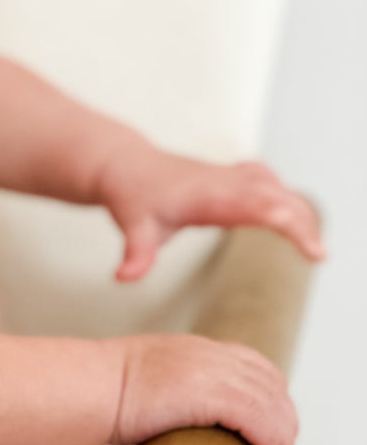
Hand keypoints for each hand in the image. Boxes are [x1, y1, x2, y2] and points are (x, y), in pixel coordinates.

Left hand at [96, 146, 326, 282]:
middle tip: (318, 255)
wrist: (126, 166)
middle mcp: (225, 182)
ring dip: (300, 212)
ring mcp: (230, 177)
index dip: (284, 221)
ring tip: (314, 247)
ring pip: (277, 189)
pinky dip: (287, 200)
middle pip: (277, 196)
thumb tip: (124, 278)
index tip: (306, 244)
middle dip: (302, 222)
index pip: (256, 205)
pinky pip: (269, 184)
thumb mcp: (132, 225)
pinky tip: (294, 218)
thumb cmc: (132, 197)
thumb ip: (136, 253)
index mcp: (208, 195)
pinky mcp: (231, 178)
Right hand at [111, 334, 297, 444]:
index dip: (270, 396)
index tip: (270, 426)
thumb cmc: (100, 395)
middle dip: (283, 419)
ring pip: (269, 401)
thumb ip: (169, 395)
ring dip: (282, 435)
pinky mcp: (208, 393)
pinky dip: (270, 436)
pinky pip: (257, 416)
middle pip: (269, 382)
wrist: (85, 389)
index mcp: (192, 349)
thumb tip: (172, 425)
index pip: (252, 364)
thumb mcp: (144, 385)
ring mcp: (209, 370)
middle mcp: (207, 353)